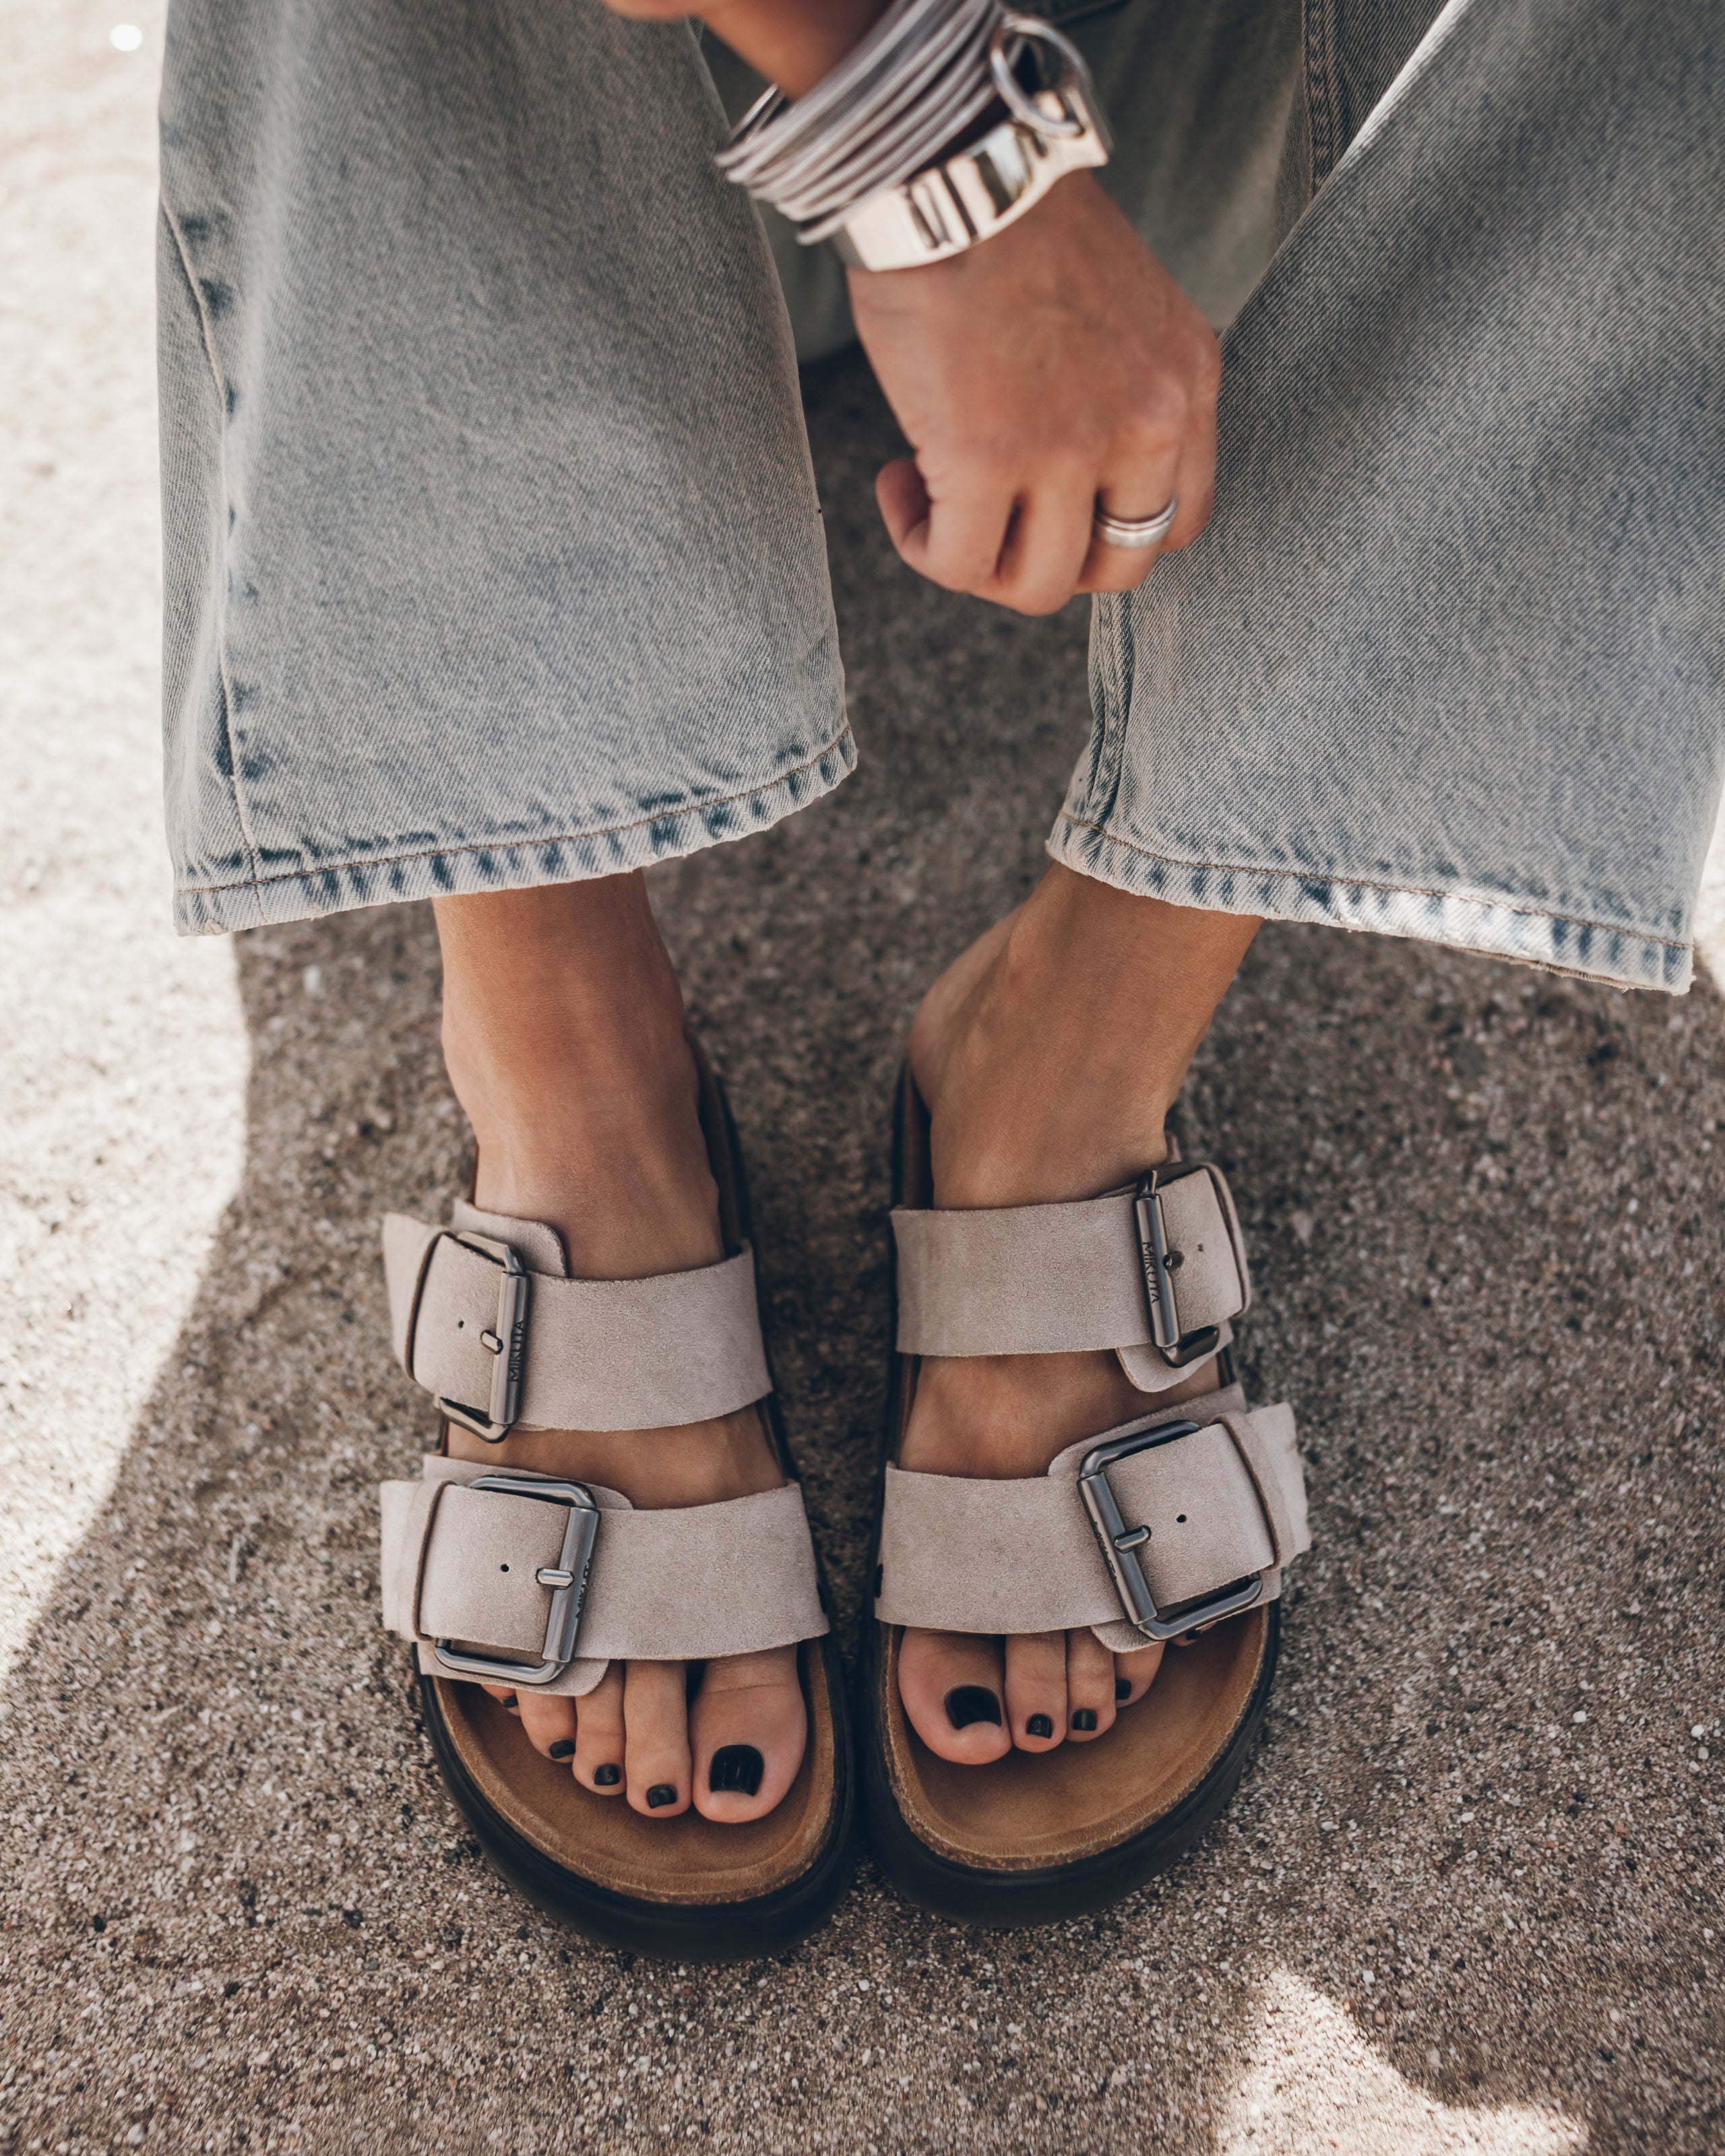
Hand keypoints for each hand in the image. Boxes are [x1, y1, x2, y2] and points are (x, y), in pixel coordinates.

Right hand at [849, 172, 1220, 614]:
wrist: (952, 168)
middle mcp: (1146, 423)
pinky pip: (958, 562)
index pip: (1180, 519)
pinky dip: (922, 544)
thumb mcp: (1119, 305)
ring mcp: (1070, 450)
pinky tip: (897, 485)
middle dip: (1049, 560)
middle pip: (1117, 568)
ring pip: (1038, 583)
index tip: (1055, 505)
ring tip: (933, 499)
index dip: (1109, 535)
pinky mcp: (988, 461)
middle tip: (995, 519)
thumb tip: (1069, 462)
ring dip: (980, 562)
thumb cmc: (1015, 220)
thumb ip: (1123, 384)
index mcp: (1186, 380)